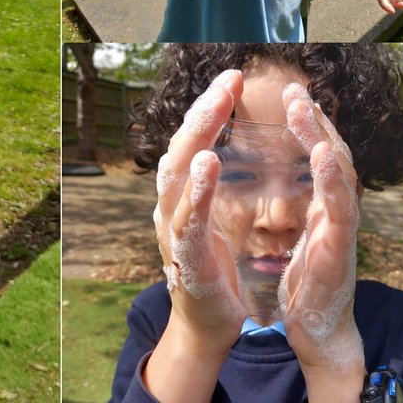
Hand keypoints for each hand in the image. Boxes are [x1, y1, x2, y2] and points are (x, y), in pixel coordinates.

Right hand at [153, 69, 247, 354]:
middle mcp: (170, 208)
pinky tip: (208, 163)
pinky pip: (189, 218)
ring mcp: (173, 232)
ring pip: (176, 177)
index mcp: (182, 199)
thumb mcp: (213, 220)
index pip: (192, 144)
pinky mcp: (185, 257)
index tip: (232, 78)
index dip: (209, 110)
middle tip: (228, 79)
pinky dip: (197, 190)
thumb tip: (217, 147)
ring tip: (215, 108)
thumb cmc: (215, 271)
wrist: (209, 324)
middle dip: (203, 112)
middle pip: (180, 150)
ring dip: (196, 140)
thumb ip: (211, 187)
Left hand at [277, 84, 364, 379]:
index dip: (307, 127)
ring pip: (340, 174)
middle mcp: (336, 213)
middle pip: (332, 155)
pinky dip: (334, 179)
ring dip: (323, 138)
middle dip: (315, 121)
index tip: (290, 97)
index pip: (316, 158)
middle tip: (295, 90)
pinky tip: (326, 155)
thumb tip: (294, 182)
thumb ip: (302, 210)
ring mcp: (341, 229)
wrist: (318, 333)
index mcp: (322, 209)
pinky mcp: (339, 249)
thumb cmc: (309, 287)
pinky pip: (340, 208)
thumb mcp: (301, 240)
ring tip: (306, 109)